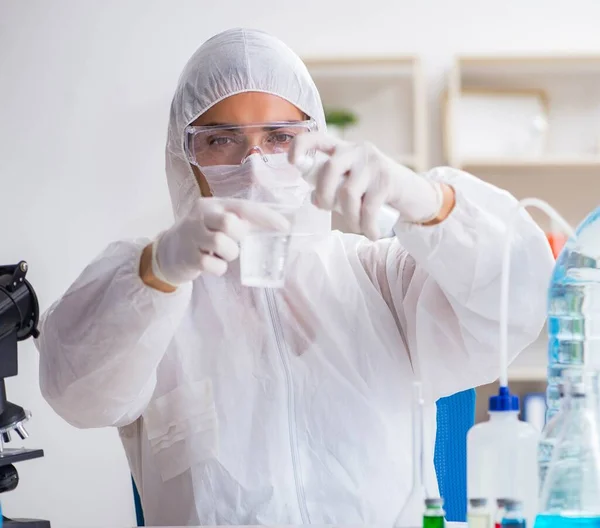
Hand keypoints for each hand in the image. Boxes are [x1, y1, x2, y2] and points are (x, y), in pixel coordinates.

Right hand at [151, 198, 290, 286]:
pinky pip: (212, 265)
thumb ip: (239, 221)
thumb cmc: (201, 236)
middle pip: (229, 222)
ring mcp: (191, 235)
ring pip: (221, 243)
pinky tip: (213, 265)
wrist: (167, 252)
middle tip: (234, 241)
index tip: (284, 226)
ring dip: (229, 254)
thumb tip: (274, 227)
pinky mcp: (187, 256)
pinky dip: (218, 268)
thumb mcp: (216, 222)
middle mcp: (200, 216)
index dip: (265, 216)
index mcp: (212, 204)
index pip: (243, 206)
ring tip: (222, 255)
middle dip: (239, 235)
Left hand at [289, 133, 446, 239]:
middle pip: (330, 170)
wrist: (416, 194)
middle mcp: (358, 150)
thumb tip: (314, 198)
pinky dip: (366, 226)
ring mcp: (373, 163)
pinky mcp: (387, 180)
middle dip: (323, 196)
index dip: (300, 148)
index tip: (292, 164)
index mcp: (344, 148)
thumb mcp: (354, 181)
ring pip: (348, 193)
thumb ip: (335, 185)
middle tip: (326, 210)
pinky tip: (370, 233)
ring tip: (357, 226)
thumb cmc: (377, 189)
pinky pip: (368, 208)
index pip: (316, 138)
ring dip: (349, 218)